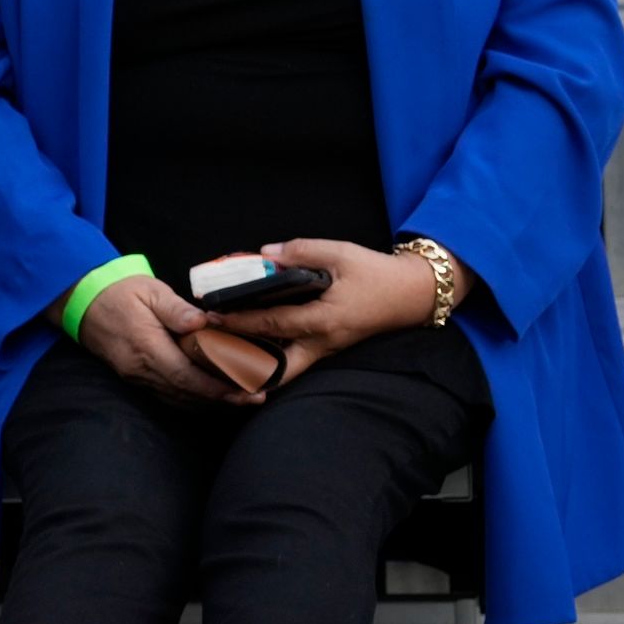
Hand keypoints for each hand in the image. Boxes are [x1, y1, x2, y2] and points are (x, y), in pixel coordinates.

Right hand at [73, 272, 247, 403]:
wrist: (83, 300)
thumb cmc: (120, 292)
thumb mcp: (151, 291)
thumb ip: (177, 309)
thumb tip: (203, 322)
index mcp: (146, 346)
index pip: (186, 376)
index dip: (217, 388)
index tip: (245, 390)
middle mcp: (140, 368)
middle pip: (185, 393)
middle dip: (222, 399)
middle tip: (255, 397)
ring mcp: (135, 375)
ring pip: (177, 398)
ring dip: (209, 402)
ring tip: (240, 399)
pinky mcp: (134, 376)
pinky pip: (166, 394)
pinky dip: (191, 399)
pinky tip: (210, 397)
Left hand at [209, 236, 456, 388]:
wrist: (413, 293)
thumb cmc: (378, 273)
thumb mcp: (342, 253)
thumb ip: (302, 251)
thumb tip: (265, 253)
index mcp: (323, 320)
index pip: (271, 323)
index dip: (239, 320)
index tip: (211, 317)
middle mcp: (322, 343)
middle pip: (275, 368)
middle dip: (240, 364)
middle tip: (212, 354)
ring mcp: (326, 351)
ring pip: (285, 372)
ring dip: (254, 369)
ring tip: (222, 357)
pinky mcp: (328, 351)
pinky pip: (295, 364)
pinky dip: (272, 363)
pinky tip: (249, 352)